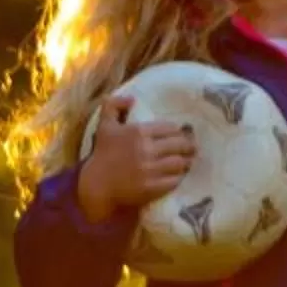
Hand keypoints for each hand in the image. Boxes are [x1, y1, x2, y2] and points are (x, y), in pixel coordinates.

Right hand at [78, 95, 194, 220]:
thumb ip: (113, 105)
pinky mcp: (154, 187)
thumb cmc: (103, 154)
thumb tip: (132, 98)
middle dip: (188, 146)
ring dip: (186, 162)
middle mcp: (147, 149)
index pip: (171, 128)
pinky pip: (176, 180)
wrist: (96, 184)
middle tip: (191, 149)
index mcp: (138, 132)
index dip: (178, 132)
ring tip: (186, 162)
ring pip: (181, 162)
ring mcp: (151, 169)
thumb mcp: (105, 125)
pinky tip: (177, 176)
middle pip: (181, 145)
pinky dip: (179, 177)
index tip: (180, 136)